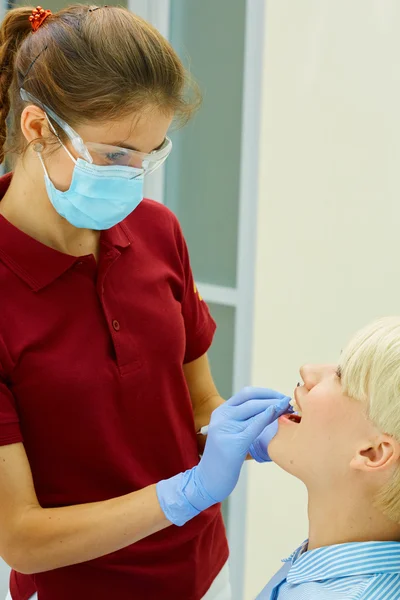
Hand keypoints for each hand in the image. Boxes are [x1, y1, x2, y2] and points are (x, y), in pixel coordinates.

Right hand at [156, 387, 289, 525]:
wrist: (207, 480)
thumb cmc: (223, 459)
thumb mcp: (229, 433)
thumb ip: (243, 421)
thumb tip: (270, 410)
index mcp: (221, 412)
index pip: (247, 393)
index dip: (267, 392)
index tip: (281, 396)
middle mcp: (221, 417)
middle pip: (252, 399)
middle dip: (274, 398)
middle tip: (290, 402)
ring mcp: (225, 428)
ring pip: (254, 409)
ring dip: (275, 406)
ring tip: (288, 409)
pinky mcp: (233, 443)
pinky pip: (254, 426)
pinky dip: (267, 417)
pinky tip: (277, 415)